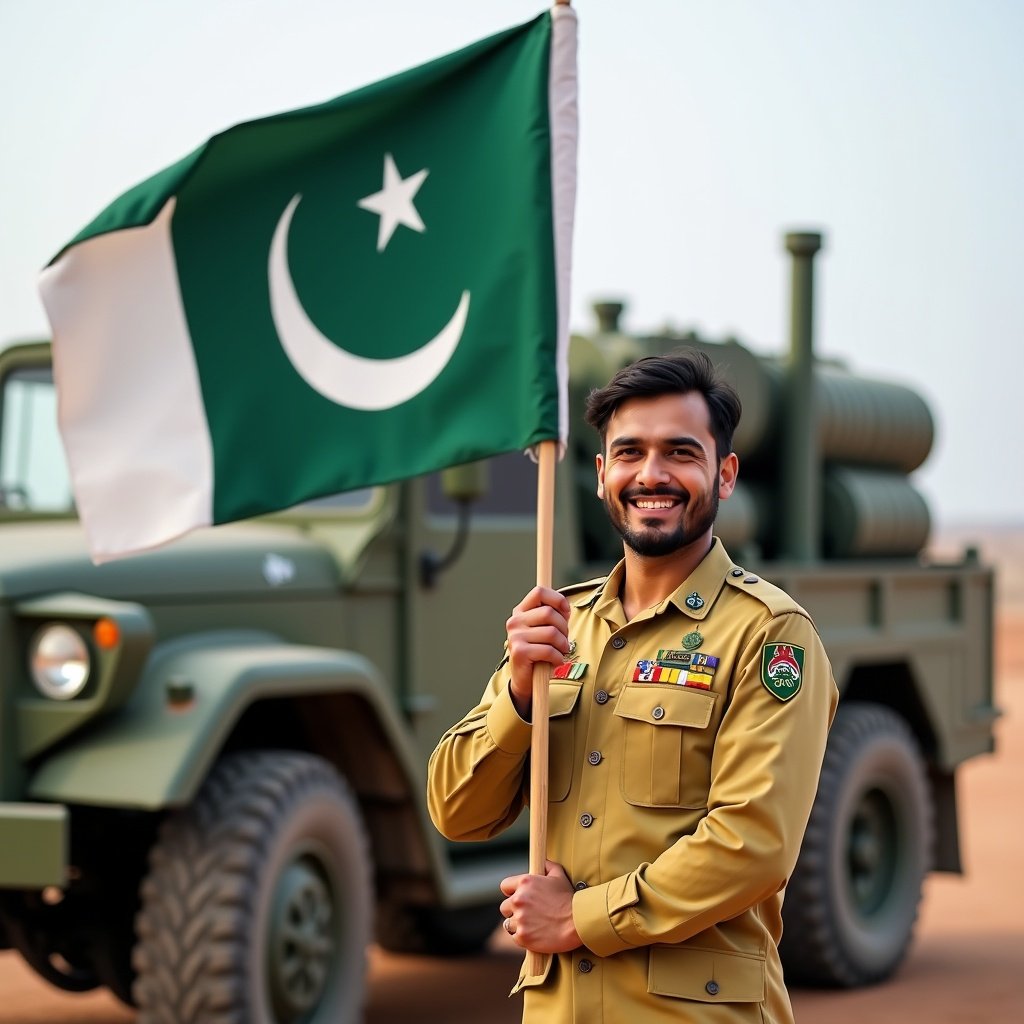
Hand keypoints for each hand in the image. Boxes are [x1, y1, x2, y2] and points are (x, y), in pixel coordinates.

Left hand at [499, 860, 581, 953]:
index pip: (505, 886)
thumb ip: (548, 866)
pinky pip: (515, 937)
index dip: (511, 892)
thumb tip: (542, 861)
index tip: (517, 897)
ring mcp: (519, 919)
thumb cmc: (569, 898)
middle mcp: (519, 900)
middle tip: (528, 914)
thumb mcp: (559, 875)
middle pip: (504, 907)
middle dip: (514, 910)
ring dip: (518, 925)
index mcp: (525, 883)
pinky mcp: (522, 936)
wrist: (577, 923)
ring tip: (532, 925)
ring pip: (508, 923)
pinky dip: (523, 937)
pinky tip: (535, 934)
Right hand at [506, 587, 570, 716]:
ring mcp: (515, 636)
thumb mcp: (545, 630)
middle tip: (564, 641)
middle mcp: (515, 621)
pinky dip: (558, 657)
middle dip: (564, 628)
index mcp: (521, 611)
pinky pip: (548, 650)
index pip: (539, 592)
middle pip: (549, 613)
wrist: (526, 680)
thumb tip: (566, 608)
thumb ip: (554, 616)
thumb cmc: (540, 652)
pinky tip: (555, 661)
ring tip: (560, 652)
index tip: (566, 611)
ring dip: (563, 645)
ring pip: (552, 632)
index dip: (557, 599)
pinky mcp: (520, 652)